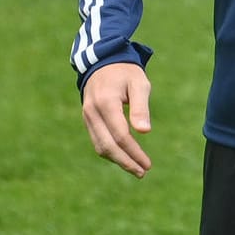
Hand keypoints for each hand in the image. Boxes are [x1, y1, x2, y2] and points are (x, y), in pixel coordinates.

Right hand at [80, 62, 152, 177]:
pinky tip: (124, 157)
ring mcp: (87, 116)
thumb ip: (140, 107)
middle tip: (142, 172)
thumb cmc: (126, 72)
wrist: (104, 61)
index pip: (120, 135)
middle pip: (107, 146)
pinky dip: (110, 152)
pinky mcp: (88, 119)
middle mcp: (93, 112)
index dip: (134, 152)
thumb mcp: (139, 84)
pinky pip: (97, 140)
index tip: (147, 164)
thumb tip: (144, 132)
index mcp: (106, 103)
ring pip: (100, 146)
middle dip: (125, 162)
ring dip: (117, 160)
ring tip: (136, 169)